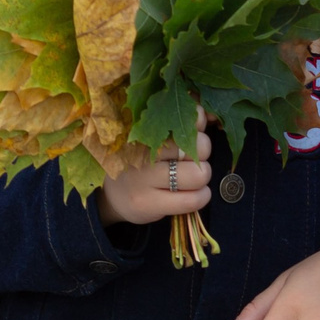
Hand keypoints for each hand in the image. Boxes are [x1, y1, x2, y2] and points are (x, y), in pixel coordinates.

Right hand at [92, 110, 212, 228]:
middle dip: (203, 156)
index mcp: (146, 130)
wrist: (113, 194)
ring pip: (198, 175)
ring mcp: (144, 180)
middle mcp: (143, 152)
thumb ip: (182, 123)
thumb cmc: (143, 161)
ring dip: (202, 179)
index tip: (193, 135)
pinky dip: (202, 197)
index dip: (197, 128)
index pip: (184, 121)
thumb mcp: (156, 138)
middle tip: (191, 162)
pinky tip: (195, 194)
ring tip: (192, 180)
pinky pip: (192, 201)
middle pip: (199, 147)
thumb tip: (207, 116)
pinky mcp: (148, 203)